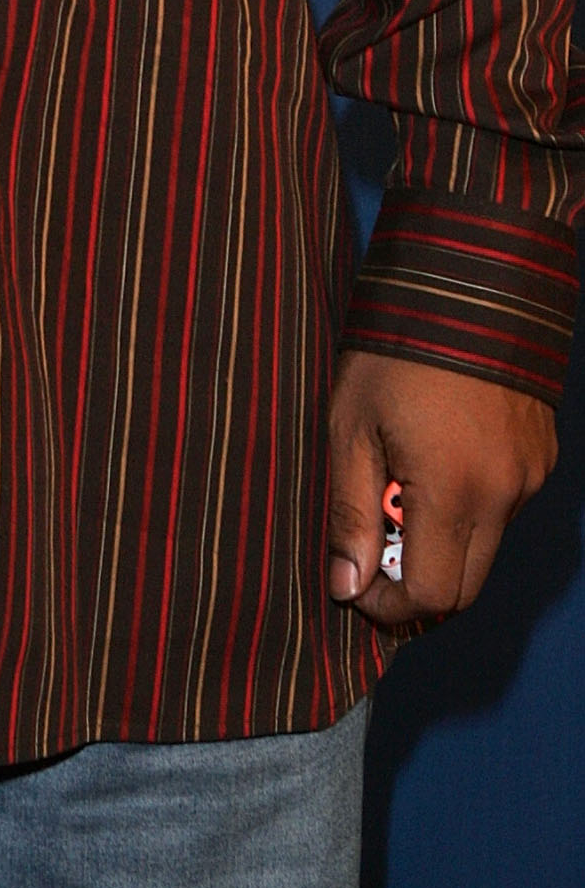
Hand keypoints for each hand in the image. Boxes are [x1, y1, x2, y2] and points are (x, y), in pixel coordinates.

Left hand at [327, 349, 556, 627]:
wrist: (469, 280)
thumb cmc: (396, 349)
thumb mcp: (351, 426)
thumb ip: (351, 513)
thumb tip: (347, 585)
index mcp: (454, 492)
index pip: (430, 595)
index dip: (386, 607)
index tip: (353, 584)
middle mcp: (505, 494)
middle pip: (465, 586)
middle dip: (414, 582)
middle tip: (371, 544)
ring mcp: (530, 475)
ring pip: (486, 546)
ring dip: (442, 541)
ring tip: (397, 483)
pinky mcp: (541, 454)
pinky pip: (504, 506)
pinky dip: (468, 506)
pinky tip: (433, 460)